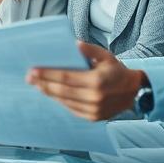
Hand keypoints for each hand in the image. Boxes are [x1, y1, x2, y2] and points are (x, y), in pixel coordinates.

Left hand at [26, 42, 141, 120]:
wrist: (133, 91)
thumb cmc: (117, 71)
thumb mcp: (106, 56)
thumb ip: (90, 49)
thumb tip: (74, 44)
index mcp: (96, 81)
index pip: (65, 77)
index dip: (48, 74)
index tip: (33, 71)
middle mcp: (94, 97)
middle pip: (61, 91)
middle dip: (43, 84)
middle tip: (29, 78)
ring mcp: (93, 110)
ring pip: (65, 101)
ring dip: (50, 93)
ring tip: (38, 85)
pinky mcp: (93, 117)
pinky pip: (71, 109)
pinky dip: (60, 101)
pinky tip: (52, 94)